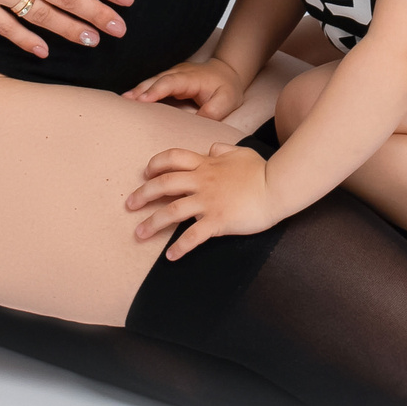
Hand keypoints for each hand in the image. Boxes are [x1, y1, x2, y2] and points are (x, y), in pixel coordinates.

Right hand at [122, 57, 245, 116]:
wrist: (227, 72)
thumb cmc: (226, 88)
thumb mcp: (226, 101)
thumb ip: (211, 112)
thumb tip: (196, 121)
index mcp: (191, 78)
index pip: (170, 83)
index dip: (156, 90)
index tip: (142, 100)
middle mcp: (178, 73)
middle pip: (156, 80)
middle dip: (140, 90)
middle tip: (125, 101)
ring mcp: (172, 74)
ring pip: (152, 81)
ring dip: (137, 91)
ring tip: (122, 101)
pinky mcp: (169, 79)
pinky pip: (153, 84)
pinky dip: (141, 91)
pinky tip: (129, 100)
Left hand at [125, 143, 278, 259]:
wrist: (277, 187)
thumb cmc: (261, 170)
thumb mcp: (240, 152)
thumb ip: (223, 150)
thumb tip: (212, 149)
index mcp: (206, 164)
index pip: (173, 158)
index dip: (156, 164)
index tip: (146, 172)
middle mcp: (202, 181)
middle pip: (164, 184)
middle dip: (143, 194)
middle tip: (129, 205)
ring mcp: (208, 201)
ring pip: (172, 211)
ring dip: (152, 224)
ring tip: (138, 233)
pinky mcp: (217, 221)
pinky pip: (193, 236)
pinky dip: (180, 247)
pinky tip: (170, 256)